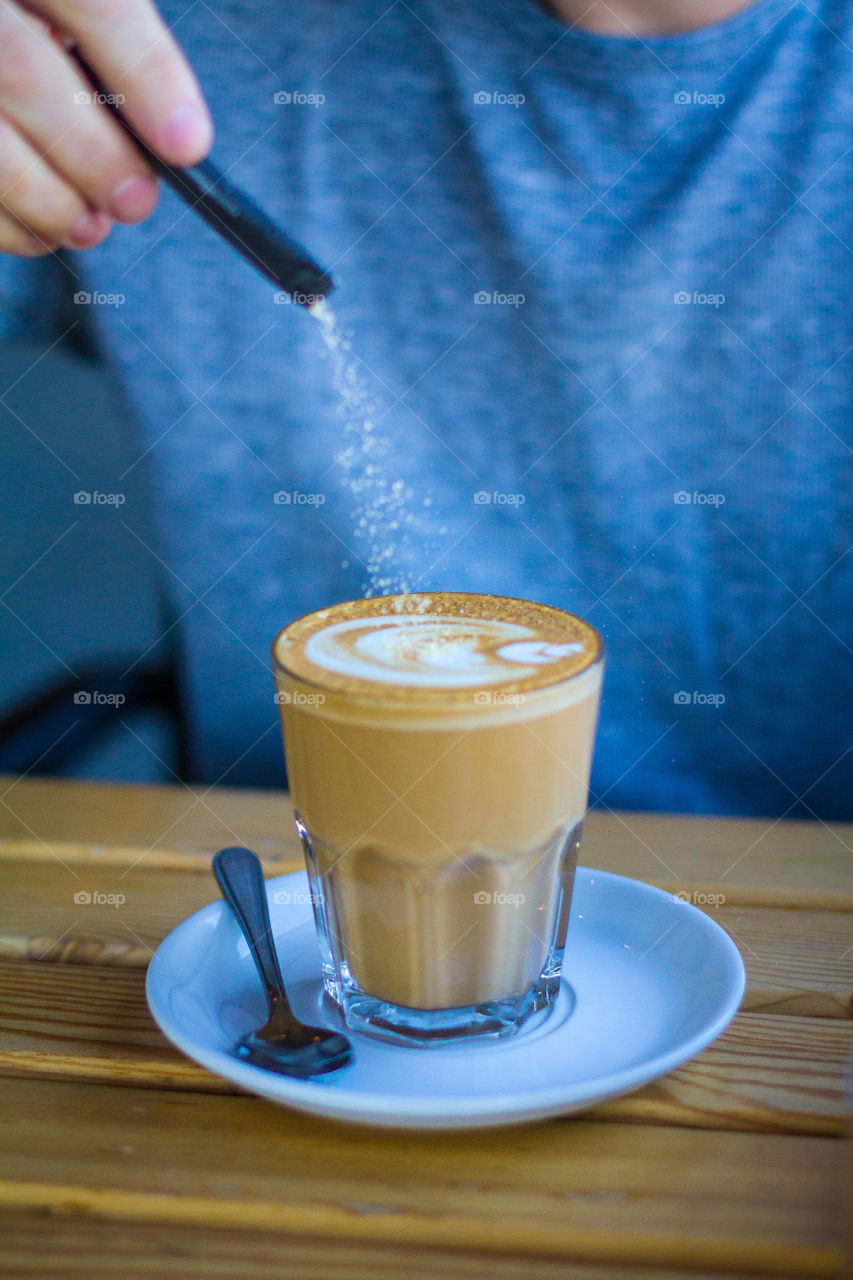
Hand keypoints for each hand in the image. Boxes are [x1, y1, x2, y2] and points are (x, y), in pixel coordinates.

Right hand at [0, 0, 212, 255]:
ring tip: (90, 225)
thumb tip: (171, 141)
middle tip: (135, 201)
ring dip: (51, 200)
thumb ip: (113, 64)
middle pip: (25, 71)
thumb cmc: (41, 42)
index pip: (94, 3)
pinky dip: (12, 225)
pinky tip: (44, 232)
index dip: (144, 72)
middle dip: (94, 154)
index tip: (188, 145)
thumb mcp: (74, 24)